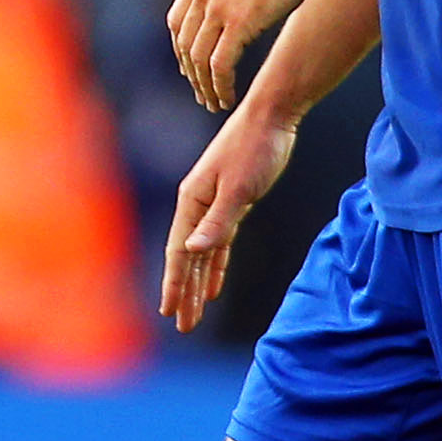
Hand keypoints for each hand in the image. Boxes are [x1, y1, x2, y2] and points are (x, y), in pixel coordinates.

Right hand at [158, 107, 299, 334]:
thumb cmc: (255, 147)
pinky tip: (214, 285)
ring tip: (194, 313)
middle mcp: (197, 206)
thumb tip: (190, 252)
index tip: (169, 311)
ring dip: (198, 283)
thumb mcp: (238, 188)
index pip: (178, 252)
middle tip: (183, 325)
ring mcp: (213, 205)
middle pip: (187, 258)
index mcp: (192, 202)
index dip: (174, 283)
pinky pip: (219, 243)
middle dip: (184, 292)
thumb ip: (216, 222)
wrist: (272, 115)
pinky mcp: (232, 203)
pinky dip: (216, 266)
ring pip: (202, 253)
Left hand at [168, 0, 317, 113]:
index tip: (191, 69)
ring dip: (205, 88)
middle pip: (186, 46)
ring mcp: (217, 9)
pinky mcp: (238, 24)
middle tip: (202, 95)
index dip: (182, 50)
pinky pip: (220, 66)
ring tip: (215, 104)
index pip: (176, 23)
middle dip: (192, 75)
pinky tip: (227, 99)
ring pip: (199, 60)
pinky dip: (220, 87)